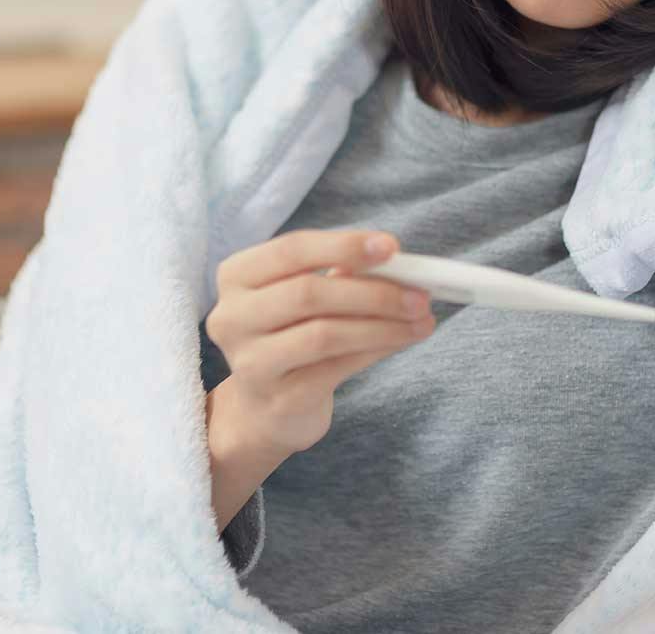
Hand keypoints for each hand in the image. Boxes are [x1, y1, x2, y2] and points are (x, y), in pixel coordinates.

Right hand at [204, 228, 434, 456]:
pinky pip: (337, 368)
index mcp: (236, 276)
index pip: (291, 250)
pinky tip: (403, 339)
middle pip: (308, 292)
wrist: (267, 408)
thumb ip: (343, 276)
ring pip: (325, 333)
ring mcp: (251, 362)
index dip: (343, 246)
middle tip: (420, 293)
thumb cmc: (293, 334)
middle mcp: (232, 317)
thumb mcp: (306, 298)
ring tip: (422, 319)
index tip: (391, 247)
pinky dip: (377, 349)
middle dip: (373, 291)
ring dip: (383, 324)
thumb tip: (403, 267)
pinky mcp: (278, 399)